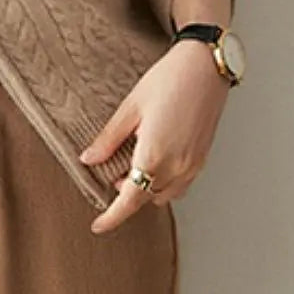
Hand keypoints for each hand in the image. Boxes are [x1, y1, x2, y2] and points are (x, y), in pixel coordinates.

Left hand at [78, 39, 230, 234]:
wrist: (205, 67)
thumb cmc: (168, 80)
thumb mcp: (131, 107)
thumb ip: (110, 138)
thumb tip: (89, 159)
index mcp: (155, 155)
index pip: (130, 200)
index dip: (112, 217)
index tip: (98, 225)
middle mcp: (177, 167)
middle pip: (146, 197)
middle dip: (127, 193)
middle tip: (111, 171)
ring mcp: (192, 165)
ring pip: (164, 194)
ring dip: (146, 187)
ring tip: (132, 160)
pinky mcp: (202, 159)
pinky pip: (180, 184)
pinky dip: (163, 180)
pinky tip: (154, 156)